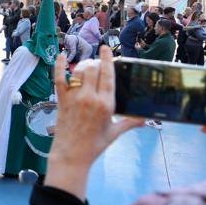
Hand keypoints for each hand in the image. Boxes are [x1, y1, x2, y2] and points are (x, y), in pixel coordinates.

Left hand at [45, 46, 143, 199]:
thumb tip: (146, 119)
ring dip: (83, 65)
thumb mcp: (115, 133)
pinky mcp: (62, 101)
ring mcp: (74, 98)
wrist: (72, 156)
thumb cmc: (94, 145)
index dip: (107, 59)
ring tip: (87, 66)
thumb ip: (130, 122)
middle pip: (93, 70)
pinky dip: (60, 67)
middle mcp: (90, 98)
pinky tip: (62, 56)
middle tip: (97, 64)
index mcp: (106, 105)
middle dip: (96, 63)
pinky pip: (59, 79)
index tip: (106, 49)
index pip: (108, 75)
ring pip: (79, 72)